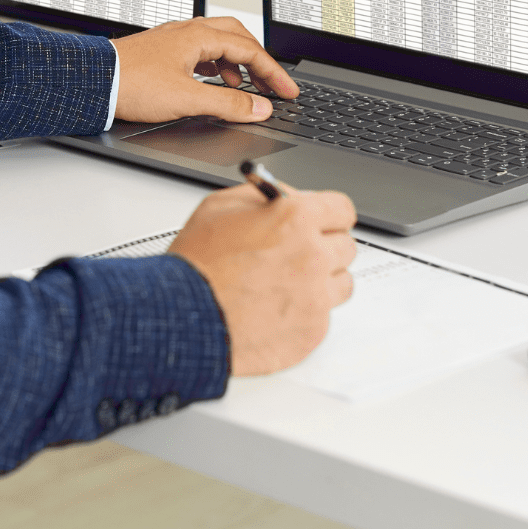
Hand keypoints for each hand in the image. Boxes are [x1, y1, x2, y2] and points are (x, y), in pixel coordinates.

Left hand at [110, 16, 299, 123]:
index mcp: (198, 37)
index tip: (288, 91)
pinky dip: (214, 66)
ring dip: (236, 63)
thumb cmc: (130, 84)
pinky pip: (198, 52)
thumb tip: (259, 107)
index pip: (250, 50)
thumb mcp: (188, 99)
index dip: (274, 72)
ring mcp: (173, 41)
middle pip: (237, 37)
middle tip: (271, 83)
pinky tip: (211, 82)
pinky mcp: (161, 53)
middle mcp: (187, 32)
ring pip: (217, 43)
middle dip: (258, 61)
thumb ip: (227, 104)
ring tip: (241, 88)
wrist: (92, 83)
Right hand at [169, 181, 356, 375]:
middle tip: (301, 254)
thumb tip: (287, 197)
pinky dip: (306, 314)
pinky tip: (278, 310)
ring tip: (289, 285)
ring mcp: (316, 296)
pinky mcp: (312, 331)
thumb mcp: (220, 207)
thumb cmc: (195, 266)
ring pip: (342, 283)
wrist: (182, 318)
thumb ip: (264, 197)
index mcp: (295, 218)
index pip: (342, 210)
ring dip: (323, 282)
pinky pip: (324, 317)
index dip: (330, 215)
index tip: (324, 222)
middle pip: (345, 246)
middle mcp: (313, 255)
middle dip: (325, 247)